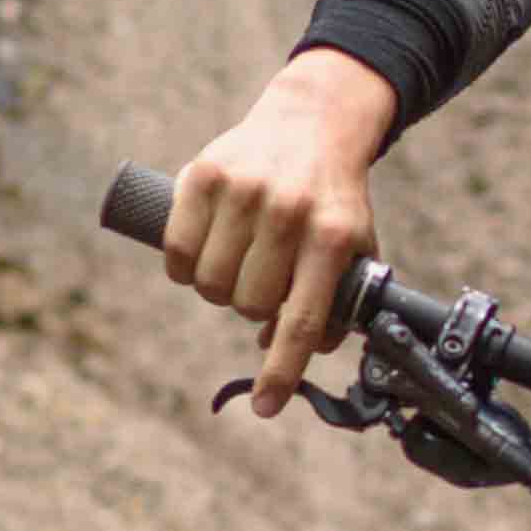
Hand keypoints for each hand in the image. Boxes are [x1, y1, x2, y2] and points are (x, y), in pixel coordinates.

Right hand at [165, 48, 398, 417]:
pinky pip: (177, 251)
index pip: (302, 322)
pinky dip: (183, 266)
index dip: (281, 372)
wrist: (312, 122)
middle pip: (248, 305)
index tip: (265, 408)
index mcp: (331, 238)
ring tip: (236, 262)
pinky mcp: (204, 174)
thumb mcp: (354, 247)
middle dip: (251, 306)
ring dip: (217, 287)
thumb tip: (281, 350)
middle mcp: (287, 213)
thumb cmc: (332, 198)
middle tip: (261, 281)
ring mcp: (244, 191)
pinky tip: (201, 252)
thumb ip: (333, 304)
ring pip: (209, 283)